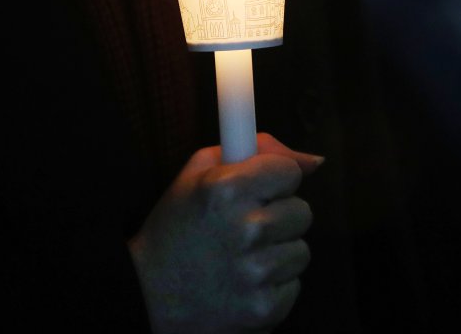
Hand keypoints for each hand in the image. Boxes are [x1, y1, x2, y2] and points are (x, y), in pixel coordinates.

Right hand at [128, 133, 322, 333]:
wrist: (146, 297)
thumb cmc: (175, 229)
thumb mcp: (198, 174)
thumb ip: (256, 151)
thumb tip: (314, 162)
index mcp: (226, 189)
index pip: (290, 172)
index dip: (275, 181)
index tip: (260, 191)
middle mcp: (245, 228)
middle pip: (302, 212)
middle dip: (279, 217)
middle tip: (245, 228)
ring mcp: (256, 272)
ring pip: (301, 251)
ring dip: (277, 253)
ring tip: (241, 258)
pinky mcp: (265, 308)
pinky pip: (293, 285)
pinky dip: (273, 286)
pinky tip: (242, 284)